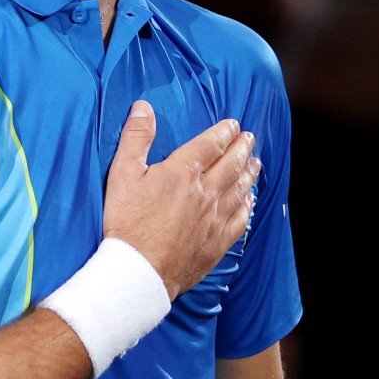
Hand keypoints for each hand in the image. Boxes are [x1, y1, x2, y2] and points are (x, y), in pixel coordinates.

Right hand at [103, 101, 259, 298]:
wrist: (139, 270)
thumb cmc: (128, 221)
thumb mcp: (122, 173)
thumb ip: (136, 138)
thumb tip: (143, 107)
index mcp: (183, 171)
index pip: (211, 144)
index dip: (224, 132)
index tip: (233, 124)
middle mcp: (206, 192)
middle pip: (231, 164)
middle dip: (242, 148)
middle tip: (250, 138)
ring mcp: (214, 218)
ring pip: (239, 190)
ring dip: (249, 173)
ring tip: (256, 163)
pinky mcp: (217, 243)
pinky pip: (240, 220)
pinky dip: (248, 207)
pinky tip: (250, 202)